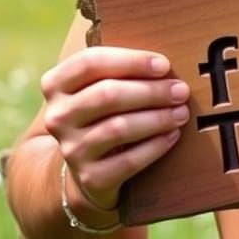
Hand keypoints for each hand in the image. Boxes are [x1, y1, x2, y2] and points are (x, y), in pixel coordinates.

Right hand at [41, 48, 189, 212]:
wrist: (87, 164)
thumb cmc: (104, 111)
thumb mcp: (100, 85)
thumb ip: (121, 69)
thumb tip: (164, 66)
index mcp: (56, 84)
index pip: (90, 62)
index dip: (131, 61)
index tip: (164, 65)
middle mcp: (57, 116)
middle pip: (108, 95)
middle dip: (151, 91)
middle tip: (181, 90)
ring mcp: (70, 148)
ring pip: (118, 128)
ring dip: (157, 118)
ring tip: (181, 113)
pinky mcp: (89, 177)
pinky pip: (128, 160)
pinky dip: (155, 146)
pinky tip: (172, 135)